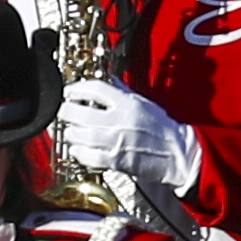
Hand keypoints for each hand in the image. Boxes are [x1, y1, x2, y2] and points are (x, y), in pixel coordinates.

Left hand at [57, 76, 202, 195]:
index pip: (95, 88)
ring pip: (82, 136)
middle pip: (82, 112)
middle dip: (65, 111)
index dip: (76, 88)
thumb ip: (123, 91)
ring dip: (70, 133)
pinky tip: (77, 149)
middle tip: (62, 111)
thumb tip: (108, 79)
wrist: (178, 153)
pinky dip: (79, 153)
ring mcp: (118, 141)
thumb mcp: (144, 103)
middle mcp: (121, 120)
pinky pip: (90, 157)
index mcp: (128, 103)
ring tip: (68, 131)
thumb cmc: (163, 129)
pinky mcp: (118, 161)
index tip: (69, 91)